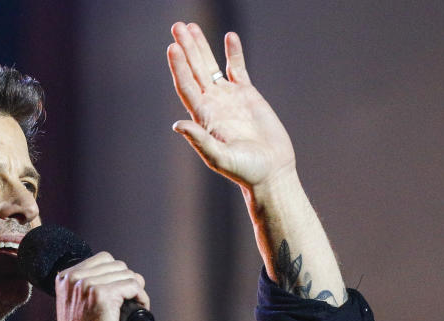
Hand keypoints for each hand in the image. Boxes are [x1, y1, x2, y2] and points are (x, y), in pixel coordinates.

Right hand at [54, 252, 147, 320]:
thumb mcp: (75, 304)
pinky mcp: (103, 295)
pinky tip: (140, 308)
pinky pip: (133, 286)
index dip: (116, 274)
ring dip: (136, 290)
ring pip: (127, 274)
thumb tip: (117, 274)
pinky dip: (142, 297)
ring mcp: (88, 285)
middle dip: (127, 282)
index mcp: (65, 277)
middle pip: (117, 265)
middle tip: (130, 301)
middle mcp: (74, 278)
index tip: (120, 291)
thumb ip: (86, 286)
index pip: (103, 259)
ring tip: (135, 306)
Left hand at [167, 22, 295, 188]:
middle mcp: (212, 105)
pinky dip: (233, 53)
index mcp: (203, 117)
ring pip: (210, 66)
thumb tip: (177, 126)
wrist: (271, 171)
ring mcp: (229, 98)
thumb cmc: (245, 170)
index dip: (179, 66)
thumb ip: (199, 141)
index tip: (172, 47)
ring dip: (201, 46)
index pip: (186, 86)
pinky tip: (229, 37)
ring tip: (191, 26)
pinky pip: (237, 69)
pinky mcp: (247, 95)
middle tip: (177, 26)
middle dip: (186, 48)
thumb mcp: (219, 157)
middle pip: (194, 70)